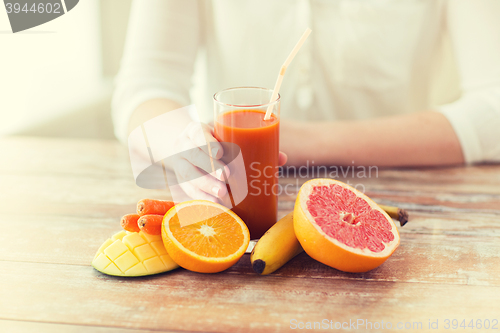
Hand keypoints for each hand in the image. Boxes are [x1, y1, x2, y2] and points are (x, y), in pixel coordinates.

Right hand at [172, 122, 287, 202]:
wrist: (189, 149)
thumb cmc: (217, 143)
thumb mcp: (228, 138)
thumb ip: (253, 145)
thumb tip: (281, 158)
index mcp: (196, 130)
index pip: (197, 133)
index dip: (207, 142)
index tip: (220, 153)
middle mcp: (183, 145)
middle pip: (193, 156)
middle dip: (210, 169)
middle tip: (226, 178)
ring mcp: (179, 164)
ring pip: (187, 175)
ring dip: (206, 187)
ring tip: (223, 195)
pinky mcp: (179, 181)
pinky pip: (187, 191)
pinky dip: (201, 199)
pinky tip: (214, 205)